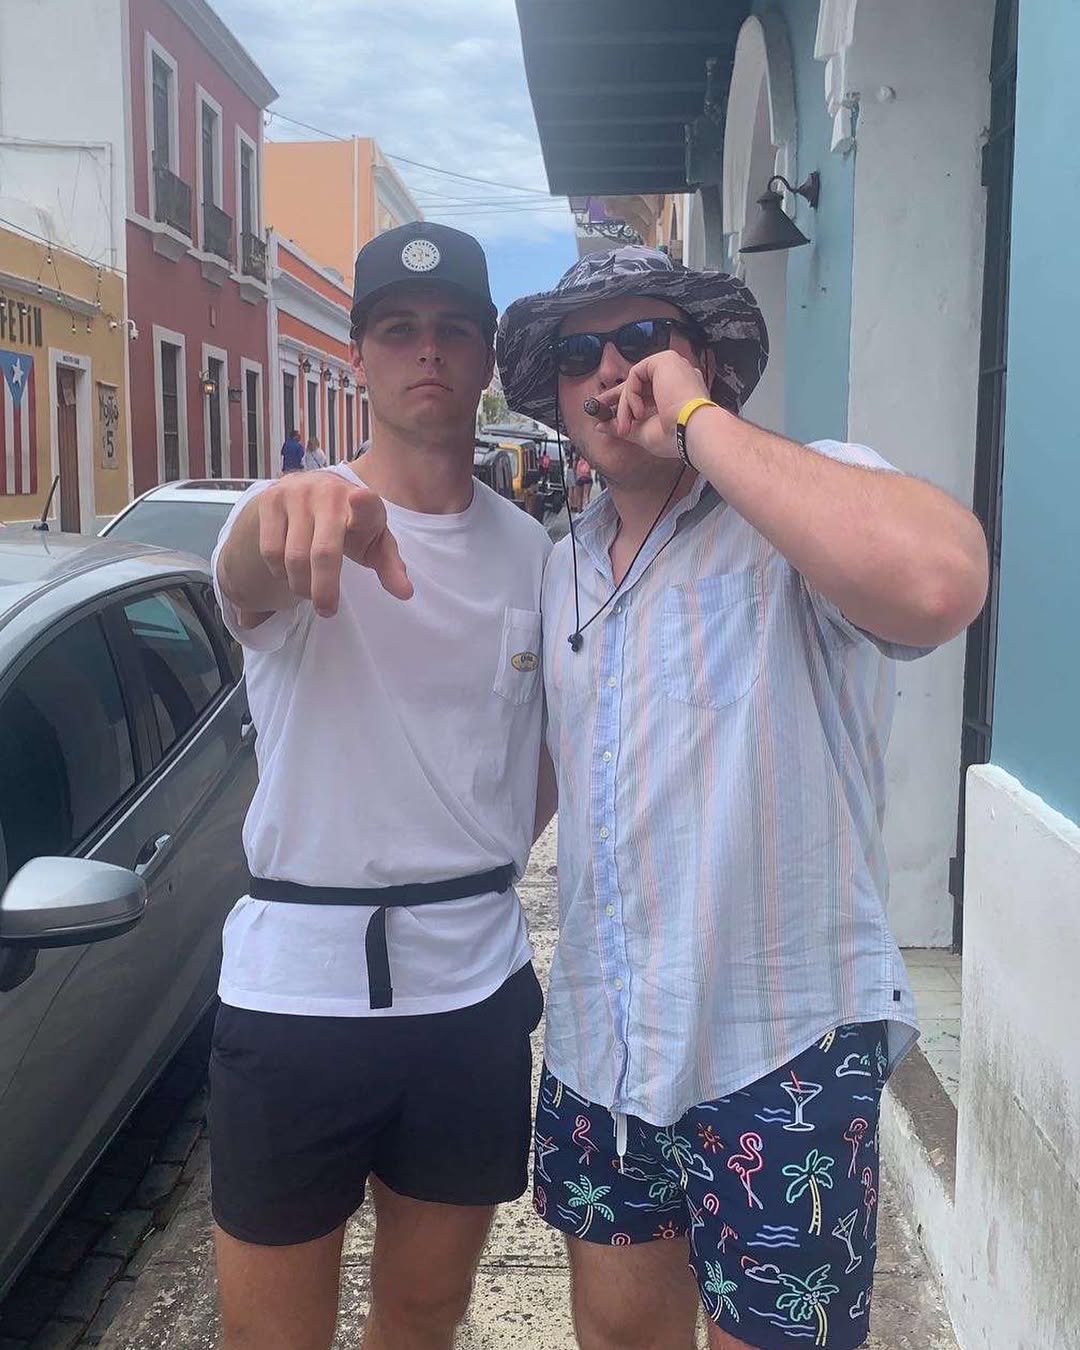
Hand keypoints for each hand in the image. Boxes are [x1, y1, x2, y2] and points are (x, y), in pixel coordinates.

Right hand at [258, 473, 411, 615]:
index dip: (364, 503)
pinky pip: (270, 550)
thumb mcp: (375, 542)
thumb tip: (406, 593)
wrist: (315, 488)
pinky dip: (279, 571)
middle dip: (324, 589)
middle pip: (323, 553)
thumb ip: (390, 566)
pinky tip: (289, 572)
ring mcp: (296, 493)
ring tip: (308, 590)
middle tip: (327, 610)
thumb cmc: (352, 523)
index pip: (365, 503)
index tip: (361, 499)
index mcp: (364, 503)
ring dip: (300, 585)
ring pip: (293, 557)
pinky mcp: (270, 498)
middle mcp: (328, 493)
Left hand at [592, 350, 711, 458]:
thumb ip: (623, 426)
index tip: (606, 410)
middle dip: (615, 397)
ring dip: (625, 405)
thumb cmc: (676, 437)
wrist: (693, 432)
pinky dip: (630, 395)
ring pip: (634, 382)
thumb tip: (601, 426)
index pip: (646, 391)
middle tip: (598, 406)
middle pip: (638, 383)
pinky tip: (639, 412)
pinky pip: (635, 375)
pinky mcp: (665, 360)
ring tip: (627, 425)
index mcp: (677, 393)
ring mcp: (672, 367)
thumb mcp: (643, 432)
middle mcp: (676, 378)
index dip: (625, 400)